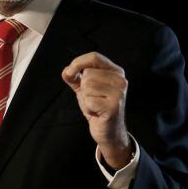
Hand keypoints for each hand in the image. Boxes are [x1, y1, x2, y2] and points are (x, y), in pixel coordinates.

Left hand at [62, 52, 132, 169]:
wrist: (108, 131)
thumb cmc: (97, 108)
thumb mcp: (85, 89)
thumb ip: (75, 77)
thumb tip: (66, 71)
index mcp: (115, 72)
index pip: (94, 57)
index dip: (78, 62)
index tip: (69, 72)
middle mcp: (120, 80)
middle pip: (88, 73)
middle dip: (83, 88)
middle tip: (93, 99)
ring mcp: (119, 93)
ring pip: (87, 86)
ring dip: (85, 99)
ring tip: (95, 106)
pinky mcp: (114, 106)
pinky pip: (89, 100)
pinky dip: (88, 108)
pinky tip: (97, 113)